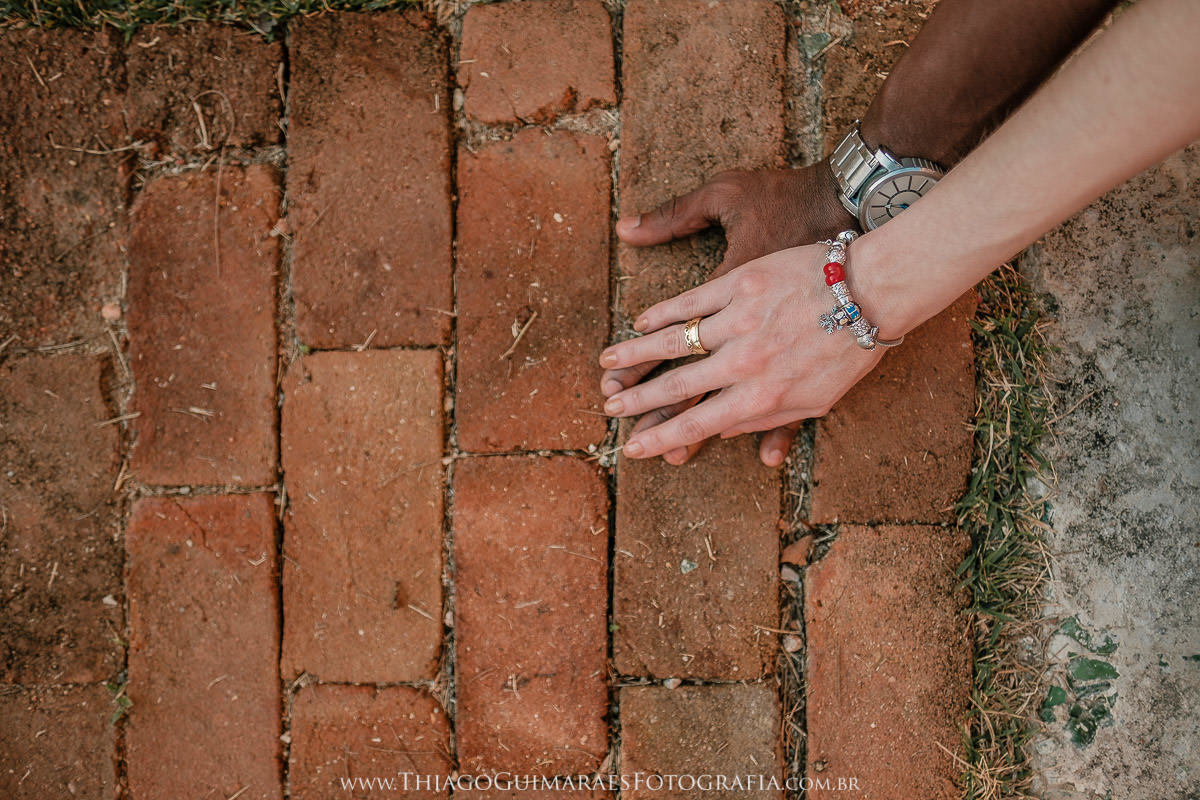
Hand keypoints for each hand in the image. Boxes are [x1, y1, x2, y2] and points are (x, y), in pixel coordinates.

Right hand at [600, 244, 888, 462]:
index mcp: (763, 397)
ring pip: (673, 342)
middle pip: (676, 386)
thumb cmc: (849, 350)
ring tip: (606, 364)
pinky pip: (690, 301)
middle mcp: (744, 362)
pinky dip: (662, 313)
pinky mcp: (740, 283)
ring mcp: (739, 320)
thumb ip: (768, 419)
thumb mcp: (817, 401)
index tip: (634, 447)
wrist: (872, 290)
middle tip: (609, 407)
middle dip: (636, 400)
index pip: (697, 424)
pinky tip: (640, 322)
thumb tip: (725, 432)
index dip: (661, 438)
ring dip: (634, 355)